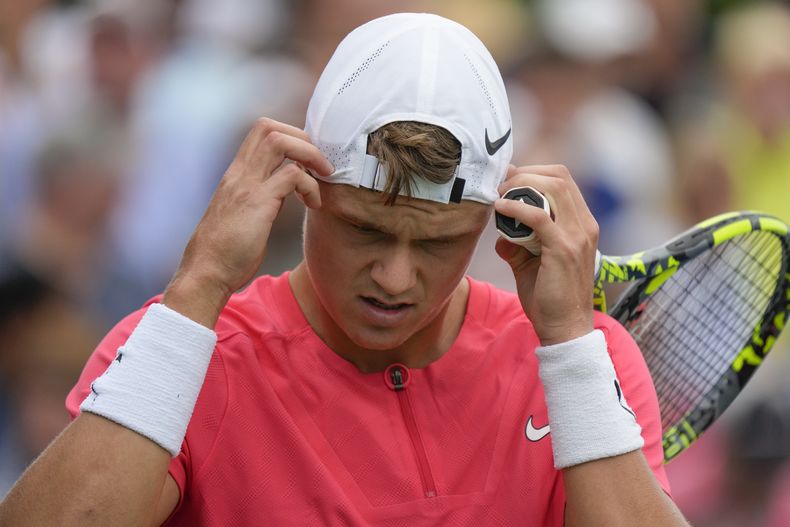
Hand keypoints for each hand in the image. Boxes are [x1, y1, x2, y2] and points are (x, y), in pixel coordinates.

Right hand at [163, 118, 333, 326]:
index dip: (290, 135)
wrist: (207, 273)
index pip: (261, 131)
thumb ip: (260, 196)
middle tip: (319, 165)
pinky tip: (314, 203)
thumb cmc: (226, 252)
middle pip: (270, 127)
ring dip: (310, 155)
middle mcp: (240, 174)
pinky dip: (310, 185)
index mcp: (236, 174)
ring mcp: (247, 186)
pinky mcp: (259, 203)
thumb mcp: (243, 214)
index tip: (306, 159)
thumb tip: (282, 191)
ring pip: (281, 142)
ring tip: (322, 178)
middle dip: (303, 139)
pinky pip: (293, 176)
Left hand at [494, 164, 597, 344]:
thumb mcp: (531, 265)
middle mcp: (585, 225)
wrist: (565, 329)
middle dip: (526, 173)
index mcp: (582, 225)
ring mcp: (577, 236)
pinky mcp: (563, 249)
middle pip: (558, 177)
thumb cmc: (549, 299)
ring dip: (521, 185)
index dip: (534, 173)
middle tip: (500, 184)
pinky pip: (538, 216)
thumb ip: (519, 245)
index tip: (508, 180)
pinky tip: (500, 209)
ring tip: (499, 195)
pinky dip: (516, 207)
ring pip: (552, 188)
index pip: (563, 181)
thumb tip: (501, 235)